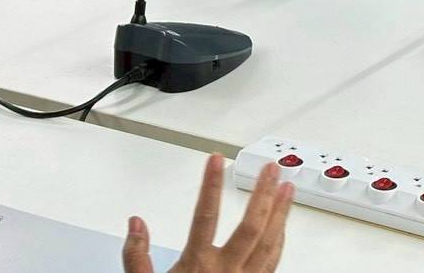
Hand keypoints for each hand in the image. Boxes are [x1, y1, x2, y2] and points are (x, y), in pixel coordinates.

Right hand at [123, 153, 294, 272]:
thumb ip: (137, 256)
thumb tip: (135, 224)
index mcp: (197, 267)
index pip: (204, 217)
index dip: (210, 186)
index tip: (216, 160)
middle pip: (250, 227)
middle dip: (263, 195)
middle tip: (272, 169)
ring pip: (270, 244)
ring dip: (281, 215)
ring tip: (288, 190)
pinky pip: (273, 265)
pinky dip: (280, 243)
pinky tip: (283, 228)